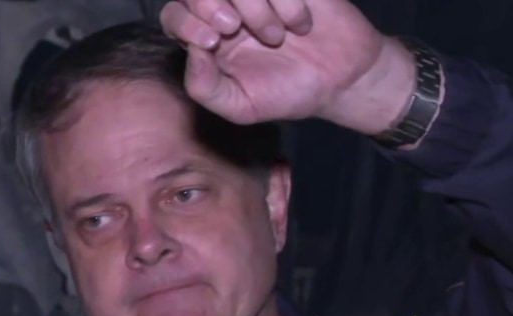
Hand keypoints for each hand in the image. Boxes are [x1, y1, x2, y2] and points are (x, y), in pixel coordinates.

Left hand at [160, 0, 415, 132]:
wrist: (340, 82)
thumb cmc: (285, 94)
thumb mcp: (240, 106)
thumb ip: (204, 87)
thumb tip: (190, 52)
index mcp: (206, 38)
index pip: (174, 14)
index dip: (184, 21)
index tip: (211, 41)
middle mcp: (226, 8)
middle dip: (208, 3)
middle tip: (233, 29)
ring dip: (253, 6)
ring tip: (277, 37)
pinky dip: (287, 1)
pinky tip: (301, 24)